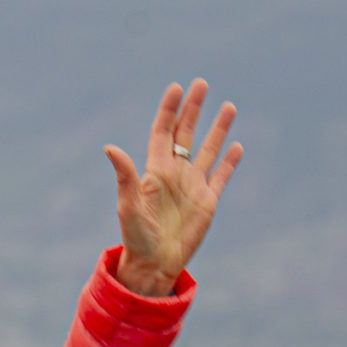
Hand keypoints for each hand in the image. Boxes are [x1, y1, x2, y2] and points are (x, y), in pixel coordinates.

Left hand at [106, 80, 240, 297]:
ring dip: (218, 129)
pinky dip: (230, 161)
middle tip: (201, 84)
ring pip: (207, 149)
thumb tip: (110, 148)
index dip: (169, 110)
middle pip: (186, 133)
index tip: (176, 87)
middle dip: (193, 109)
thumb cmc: (136, 235)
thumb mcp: (128, 204)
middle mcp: (174, 173)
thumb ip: (125, 175)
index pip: (163, 132)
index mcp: (154, 170)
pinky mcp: (208, 201)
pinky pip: (221, 176)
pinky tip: (237, 146)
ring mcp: (192, 186)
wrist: (154, 262)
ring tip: (229, 106)